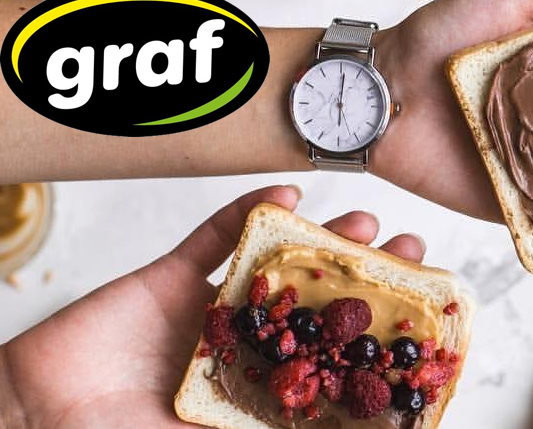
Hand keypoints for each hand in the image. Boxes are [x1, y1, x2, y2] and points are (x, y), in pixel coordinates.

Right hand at [0, 186, 426, 428]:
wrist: (41, 422)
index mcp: (264, 390)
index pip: (335, 356)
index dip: (380, 331)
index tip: (425, 307)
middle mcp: (246, 346)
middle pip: (318, 303)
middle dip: (364, 275)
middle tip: (408, 248)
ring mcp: (209, 310)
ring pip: (278, 264)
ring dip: (320, 239)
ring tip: (364, 221)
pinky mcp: (169, 279)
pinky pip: (212, 238)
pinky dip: (248, 211)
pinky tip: (285, 192)